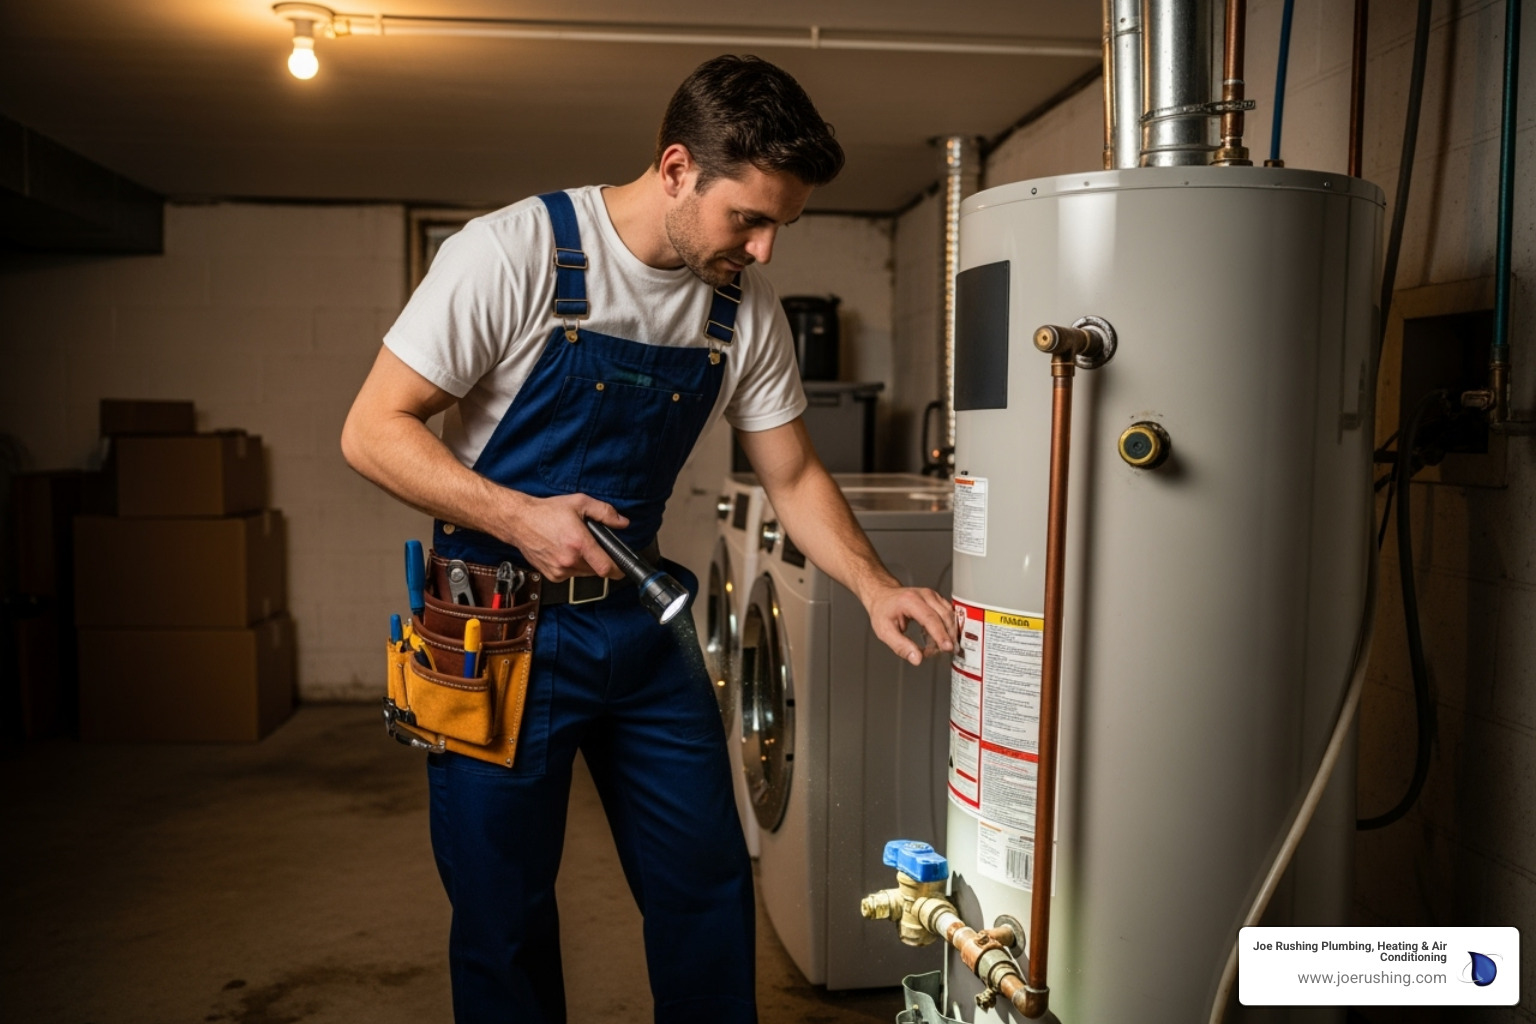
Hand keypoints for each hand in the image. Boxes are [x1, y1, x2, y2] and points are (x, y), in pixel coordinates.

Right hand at [500, 492, 628, 581]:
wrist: (519, 521)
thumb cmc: (546, 512)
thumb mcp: (579, 503)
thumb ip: (604, 512)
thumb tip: (622, 522)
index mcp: (578, 543)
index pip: (606, 568)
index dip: (618, 569)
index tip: (623, 568)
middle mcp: (569, 560)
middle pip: (597, 571)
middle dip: (600, 561)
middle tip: (594, 546)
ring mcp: (559, 570)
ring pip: (584, 574)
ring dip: (587, 564)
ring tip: (576, 546)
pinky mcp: (552, 576)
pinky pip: (571, 576)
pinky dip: (573, 567)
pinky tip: (566, 553)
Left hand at [865, 583, 957, 665]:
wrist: (883, 596)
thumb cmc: (883, 611)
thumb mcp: (885, 631)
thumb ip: (901, 646)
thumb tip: (917, 659)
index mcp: (909, 601)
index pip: (930, 618)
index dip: (940, 634)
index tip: (947, 648)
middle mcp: (923, 595)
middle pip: (944, 616)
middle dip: (948, 636)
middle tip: (943, 652)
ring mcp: (932, 595)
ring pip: (949, 615)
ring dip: (949, 632)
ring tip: (939, 647)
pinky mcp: (936, 599)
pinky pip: (948, 613)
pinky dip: (947, 627)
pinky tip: (940, 637)